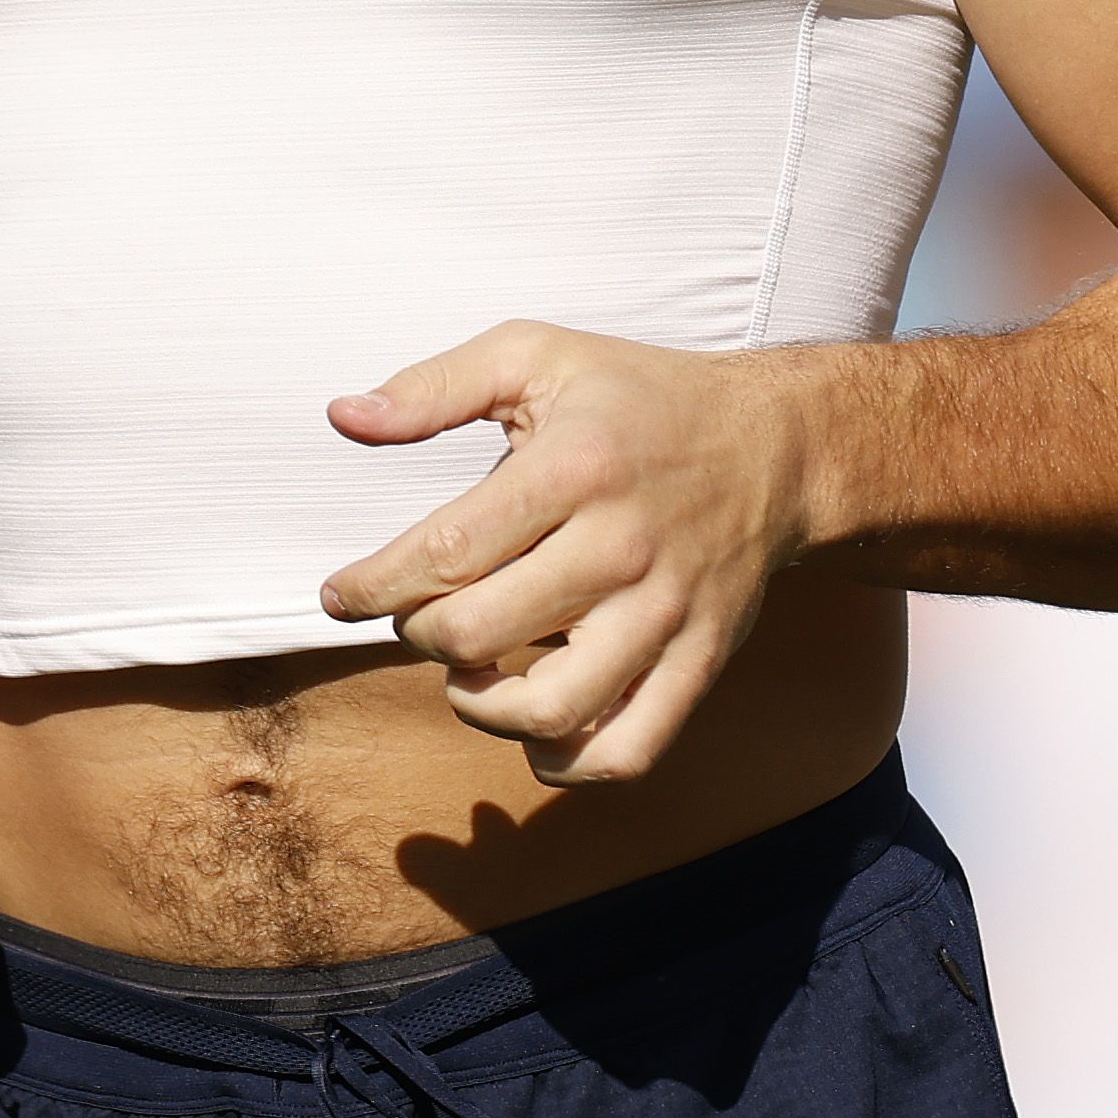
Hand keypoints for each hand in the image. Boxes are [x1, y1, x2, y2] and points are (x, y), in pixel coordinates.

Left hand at [320, 321, 813, 785]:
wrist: (775, 445)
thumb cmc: (636, 399)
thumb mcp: (536, 356)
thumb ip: (434, 387)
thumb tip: (343, 417)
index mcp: (575, 467)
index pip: (444, 554)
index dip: (372, 586)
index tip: (341, 594)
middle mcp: (623, 546)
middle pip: (479, 633)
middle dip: (419, 635)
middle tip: (418, 615)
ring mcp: (668, 612)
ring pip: (550, 708)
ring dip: (479, 706)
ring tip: (469, 671)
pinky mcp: (702, 661)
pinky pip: (627, 751)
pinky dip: (564, 761)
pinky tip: (533, 722)